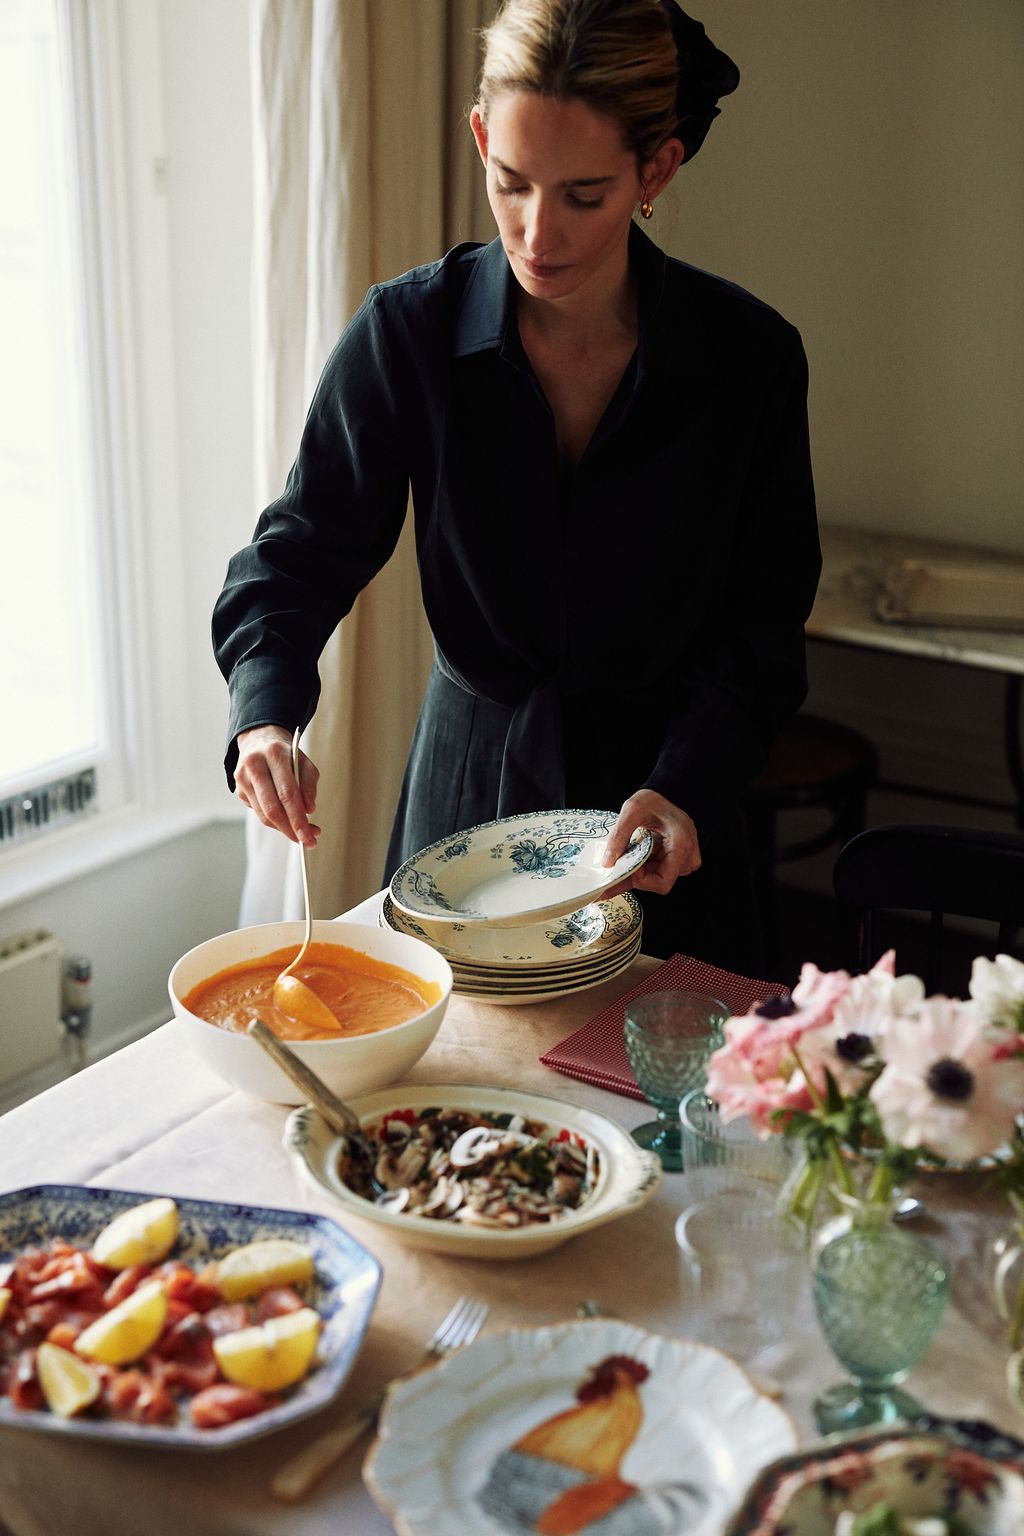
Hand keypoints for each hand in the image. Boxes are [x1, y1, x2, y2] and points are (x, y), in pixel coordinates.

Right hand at [234, 725, 320, 847]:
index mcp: (274, 754)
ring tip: (302, 834)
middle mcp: (254, 765)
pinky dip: (275, 821)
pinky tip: (287, 822)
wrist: (259, 740)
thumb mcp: (304, 763)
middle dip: (291, 829)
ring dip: (284, 828)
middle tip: (307, 841)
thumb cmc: (286, 755)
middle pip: (272, 807)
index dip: (298, 818)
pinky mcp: (238, 790)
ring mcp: (242, 778)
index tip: (310, 835)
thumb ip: (308, 785)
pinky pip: (259, 812)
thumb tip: (309, 810)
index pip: (287, 792)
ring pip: (264, 814)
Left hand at [601, 789, 700, 896]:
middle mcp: (687, 856)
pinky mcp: (676, 859)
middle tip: (612, 873)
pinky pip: (656, 871)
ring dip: (636, 873)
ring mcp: (683, 859)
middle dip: (634, 878)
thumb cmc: (655, 799)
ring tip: (620, 862)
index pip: (662, 882)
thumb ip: (619, 836)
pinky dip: (641, 868)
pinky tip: (628, 861)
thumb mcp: (633, 811)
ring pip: (656, 878)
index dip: (642, 881)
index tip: (626, 868)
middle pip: (658, 882)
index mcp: (681, 846)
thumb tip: (607, 862)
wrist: (667, 793)